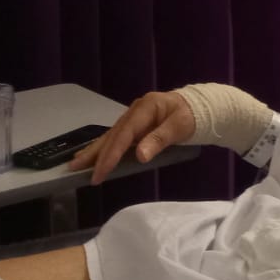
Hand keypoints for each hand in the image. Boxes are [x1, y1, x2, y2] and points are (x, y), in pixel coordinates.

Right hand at [68, 90, 195, 184]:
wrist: (203, 106)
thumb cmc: (193, 116)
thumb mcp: (180, 127)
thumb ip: (160, 140)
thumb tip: (139, 156)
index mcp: (145, 107)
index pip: (124, 135)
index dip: (111, 155)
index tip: (99, 172)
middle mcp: (136, 110)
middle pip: (113, 134)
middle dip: (95, 153)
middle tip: (75, 168)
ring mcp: (135, 117)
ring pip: (112, 136)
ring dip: (95, 150)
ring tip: (76, 163)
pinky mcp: (137, 124)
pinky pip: (118, 137)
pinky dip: (105, 147)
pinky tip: (95, 154)